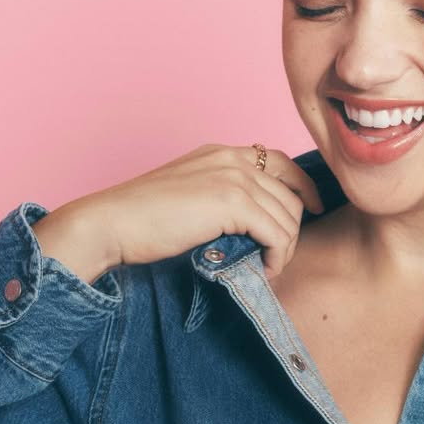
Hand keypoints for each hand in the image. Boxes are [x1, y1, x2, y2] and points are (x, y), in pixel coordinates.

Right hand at [39, 144, 325, 282]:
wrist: (111, 224)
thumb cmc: (142, 222)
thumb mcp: (190, 199)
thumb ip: (222, 200)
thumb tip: (257, 227)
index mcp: (222, 153)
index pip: (281, 162)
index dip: (304, 187)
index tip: (312, 210)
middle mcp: (232, 158)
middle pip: (292, 194)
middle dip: (292, 230)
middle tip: (276, 258)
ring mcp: (234, 176)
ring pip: (289, 217)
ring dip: (284, 248)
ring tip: (265, 267)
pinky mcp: (233, 201)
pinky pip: (278, 233)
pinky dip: (277, 257)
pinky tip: (264, 270)